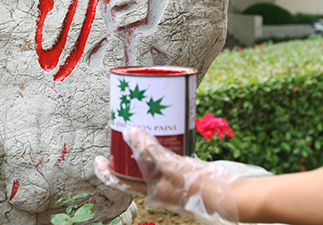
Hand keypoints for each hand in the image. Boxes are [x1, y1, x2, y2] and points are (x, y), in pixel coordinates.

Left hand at [95, 128, 244, 224]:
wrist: (226, 194)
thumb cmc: (196, 185)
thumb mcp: (170, 165)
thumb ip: (150, 150)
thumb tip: (130, 132)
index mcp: (150, 191)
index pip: (120, 183)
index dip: (106, 172)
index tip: (97, 159)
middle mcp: (158, 187)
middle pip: (134, 171)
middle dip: (125, 155)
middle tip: (120, 136)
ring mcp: (170, 180)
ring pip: (151, 163)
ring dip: (144, 148)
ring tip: (139, 129)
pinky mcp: (183, 172)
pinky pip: (167, 158)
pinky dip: (163, 146)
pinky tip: (166, 132)